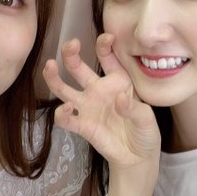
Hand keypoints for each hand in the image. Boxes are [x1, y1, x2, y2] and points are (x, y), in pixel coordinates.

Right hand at [43, 34, 159, 195]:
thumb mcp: (147, 119)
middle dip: (71, 53)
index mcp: (117, 81)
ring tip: (50, 66)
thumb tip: (120, 100)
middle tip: (70, 44)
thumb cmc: (145, 132)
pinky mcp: (82, 126)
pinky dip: (63, 113)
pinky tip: (68, 109)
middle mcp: (98, 90)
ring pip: (63, 88)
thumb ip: (134, 108)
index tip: (108, 38)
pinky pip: (65, 119)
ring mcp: (87, 107)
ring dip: (54, 77)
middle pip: (77, 67)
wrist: (138, 157)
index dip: (104, 44)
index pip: (107, 57)